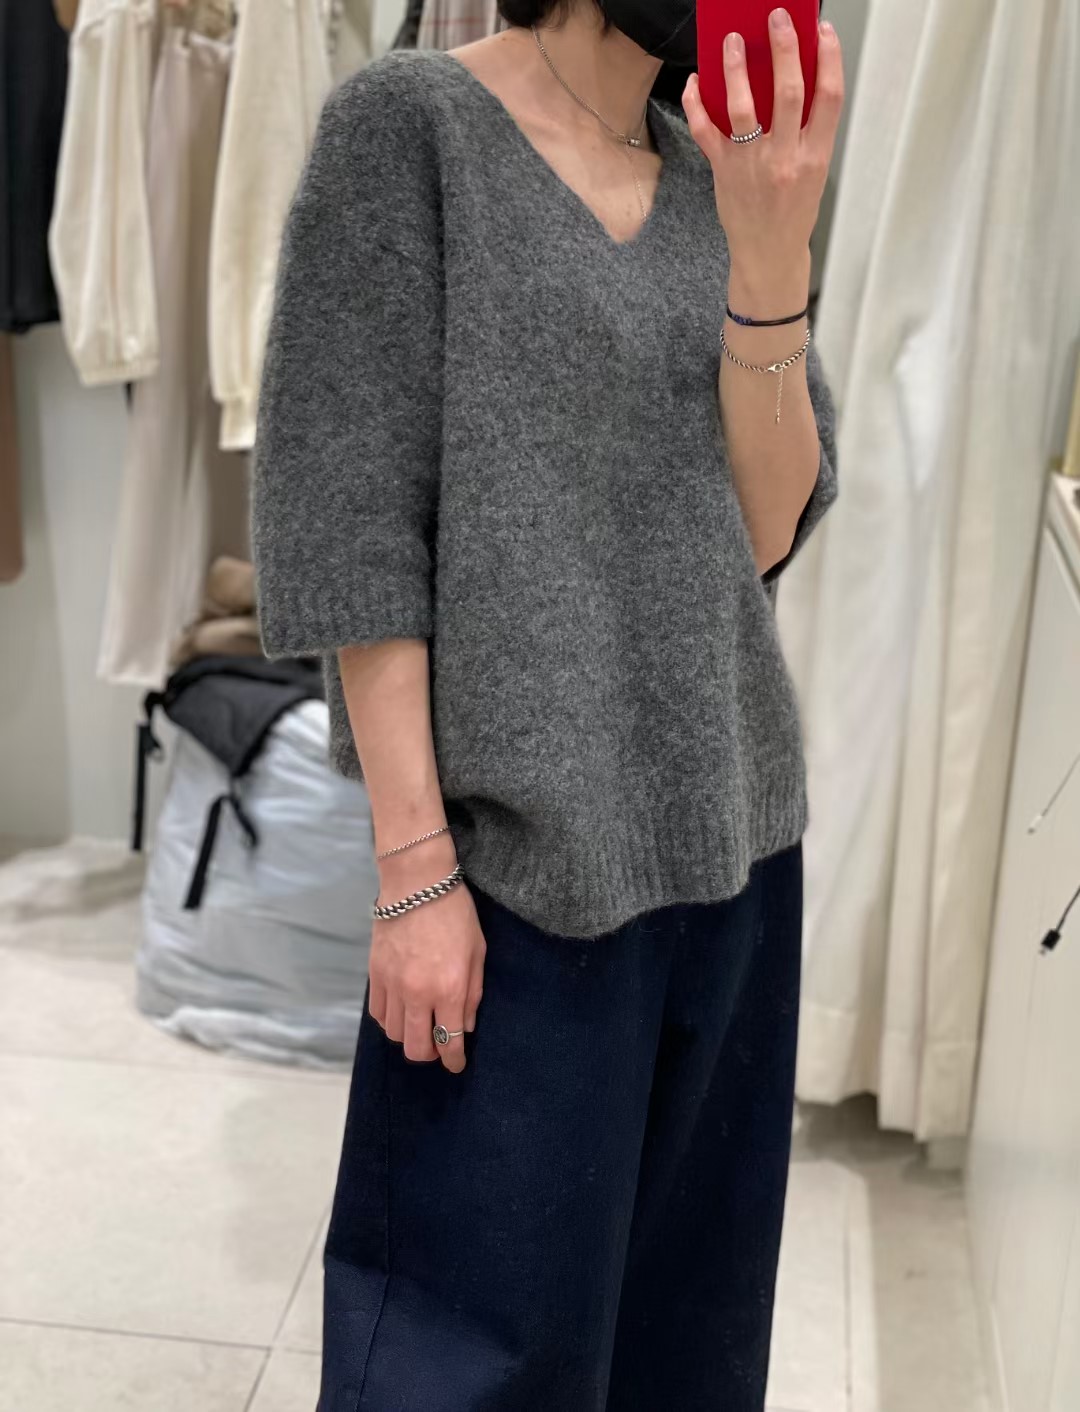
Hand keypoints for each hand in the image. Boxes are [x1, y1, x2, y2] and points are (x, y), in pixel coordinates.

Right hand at [368, 840, 485, 1074]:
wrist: (416, 883)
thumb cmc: (455, 914)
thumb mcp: (477, 953)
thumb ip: (472, 994)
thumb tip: (465, 1027)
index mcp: (448, 989)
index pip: (449, 1041)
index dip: (454, 1060)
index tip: (456, 1065)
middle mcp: (418, 993)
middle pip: (416, 1048)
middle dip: (430, 1055)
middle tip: (438, 1047)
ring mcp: (392, 985)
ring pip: (394, 1034)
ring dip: (409, 1037)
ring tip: (421, 1025)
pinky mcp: (375, 974)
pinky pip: (378, 1013)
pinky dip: (390, 1020)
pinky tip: (402, 1011)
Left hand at [682, 10, 843, 295]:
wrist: (768, 256)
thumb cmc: (792, 213)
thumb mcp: (813, 173)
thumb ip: (806, 133)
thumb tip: (791, 81)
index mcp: (816, 157)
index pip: (829, 98)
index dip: (830, 59)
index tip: (823, 30)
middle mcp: (786, 159)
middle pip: (790, 92)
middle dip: (784, 49)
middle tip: (777, 18)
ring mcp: (753, 165)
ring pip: (744, 106)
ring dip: (737, 68)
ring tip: (733, 40)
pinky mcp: (724, 172)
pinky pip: (706, 131)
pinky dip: (697, 104)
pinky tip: (695, 82)